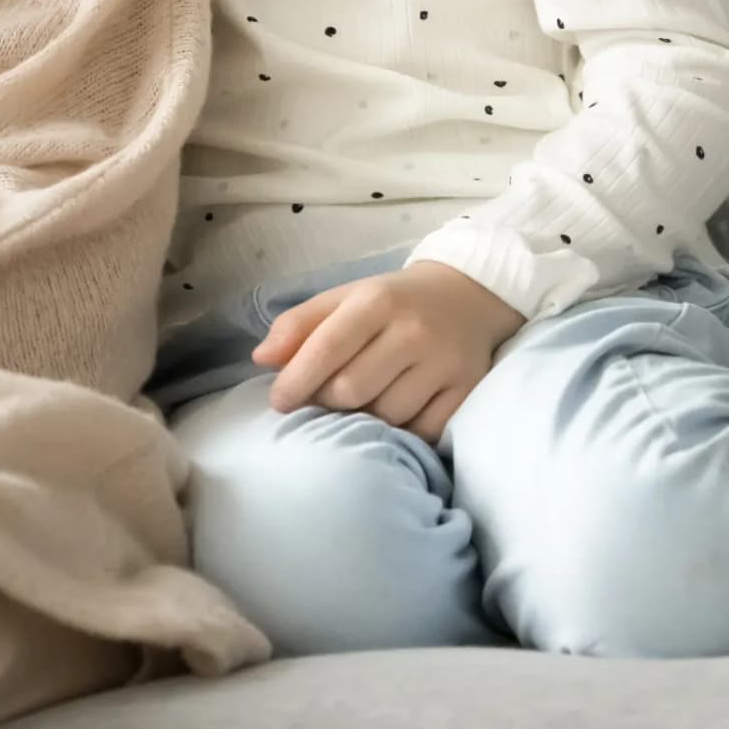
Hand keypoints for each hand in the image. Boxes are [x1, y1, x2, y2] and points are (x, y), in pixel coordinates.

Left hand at [250, 261, 525, 441]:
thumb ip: (298, 324)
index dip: (295, 381)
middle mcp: (413, 331)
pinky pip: (422, 431)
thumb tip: (261, 359)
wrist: (466, 297)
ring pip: (386, 416)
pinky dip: (401, 432)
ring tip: (361, 403)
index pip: (326, 349)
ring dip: (364, 418)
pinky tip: (393, 414)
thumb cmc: (391, 302)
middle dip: (327, 401)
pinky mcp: (467, 390)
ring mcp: (444, 363)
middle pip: (351, 390)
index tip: (279, 402)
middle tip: (324, 398)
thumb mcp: (343, 299)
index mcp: (377, 302)